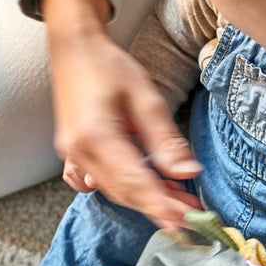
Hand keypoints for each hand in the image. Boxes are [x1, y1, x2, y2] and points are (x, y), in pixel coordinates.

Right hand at [41, 0, 202, 228]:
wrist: (73, 46)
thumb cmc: (108, 65)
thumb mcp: (145, 97)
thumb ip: (165, 140)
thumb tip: (188, 173)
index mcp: (96, 137)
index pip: (135, 182)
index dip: (163, 205)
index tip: (189, 219)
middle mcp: (80, 152)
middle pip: (125, 193)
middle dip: (160, 207)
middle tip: (192, 216)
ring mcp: (73, 156)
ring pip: (114, 191)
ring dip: (146, 200)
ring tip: (178, 202)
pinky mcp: (74, 154)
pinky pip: (99, 183)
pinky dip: (125, 190)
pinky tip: (144, 189)